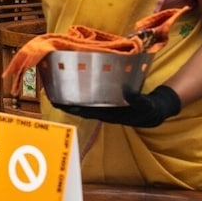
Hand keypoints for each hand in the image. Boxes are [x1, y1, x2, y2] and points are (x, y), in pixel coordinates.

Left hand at [56, 85, 180, 127]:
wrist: (151, 113)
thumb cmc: (147, 109)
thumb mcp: (145, 105)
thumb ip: (138, 100)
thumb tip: (129, 93)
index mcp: (109, 114)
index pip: (87, 111)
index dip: (73, 107)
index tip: (60, 103)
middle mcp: (102, 112)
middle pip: (79, 108)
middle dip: (65, 104)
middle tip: (50, 96)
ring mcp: (102, 108)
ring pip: (81, 104)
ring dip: (68, 99)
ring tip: (53, 91)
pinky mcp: (103, 102)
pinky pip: (87, 98)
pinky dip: (78, 93)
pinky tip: (69, 86)